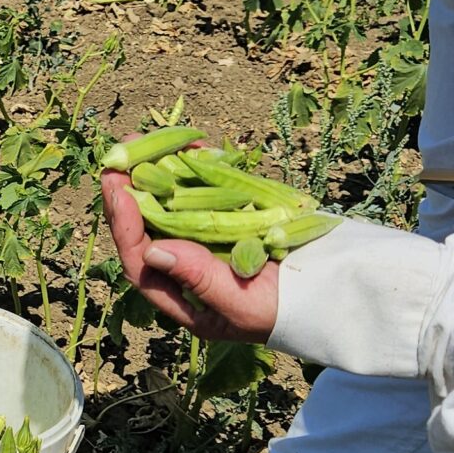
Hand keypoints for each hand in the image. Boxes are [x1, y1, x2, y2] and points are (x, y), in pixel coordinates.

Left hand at [101, 159, 277, 340]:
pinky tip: (188, 145)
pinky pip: (206, 191)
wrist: (336, 292)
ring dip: (156, 174)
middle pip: (148, 229)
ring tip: (141, 142)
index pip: (141, 265)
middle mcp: (190, 269)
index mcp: (184, 298)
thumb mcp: (242, 305)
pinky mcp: (232, 218)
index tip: (120, 193)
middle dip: (130, 194)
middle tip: (117, 160)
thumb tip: (152, 252)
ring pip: (170, 205)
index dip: (126, 228)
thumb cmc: (290, 310)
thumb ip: (198, 279)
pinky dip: (197, 168)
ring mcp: (210, 241)